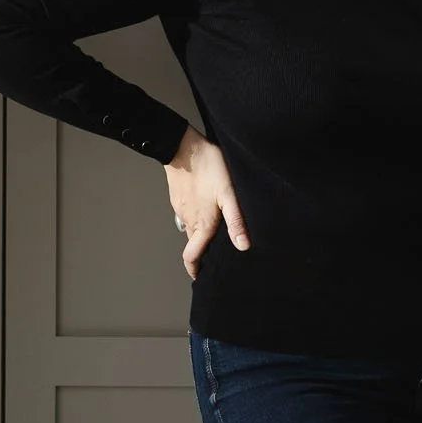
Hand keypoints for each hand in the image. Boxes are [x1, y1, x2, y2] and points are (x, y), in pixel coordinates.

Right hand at [164, 126, 249, 281]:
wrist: (183, 146)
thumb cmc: (208, 168)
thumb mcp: (229, 194)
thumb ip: (236, 221)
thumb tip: (244, 247)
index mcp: (201, 225)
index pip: (191, 257)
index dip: (195, 270)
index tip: (200, 276)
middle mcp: (189, 220)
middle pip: (193, 244)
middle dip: (202, 252)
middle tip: (215, 253)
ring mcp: (181, 208)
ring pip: (190, 228)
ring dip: (200, 233)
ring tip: (215, 227)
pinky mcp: (178, 197)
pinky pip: (186, 213)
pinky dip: (196, 216)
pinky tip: (206, 205)